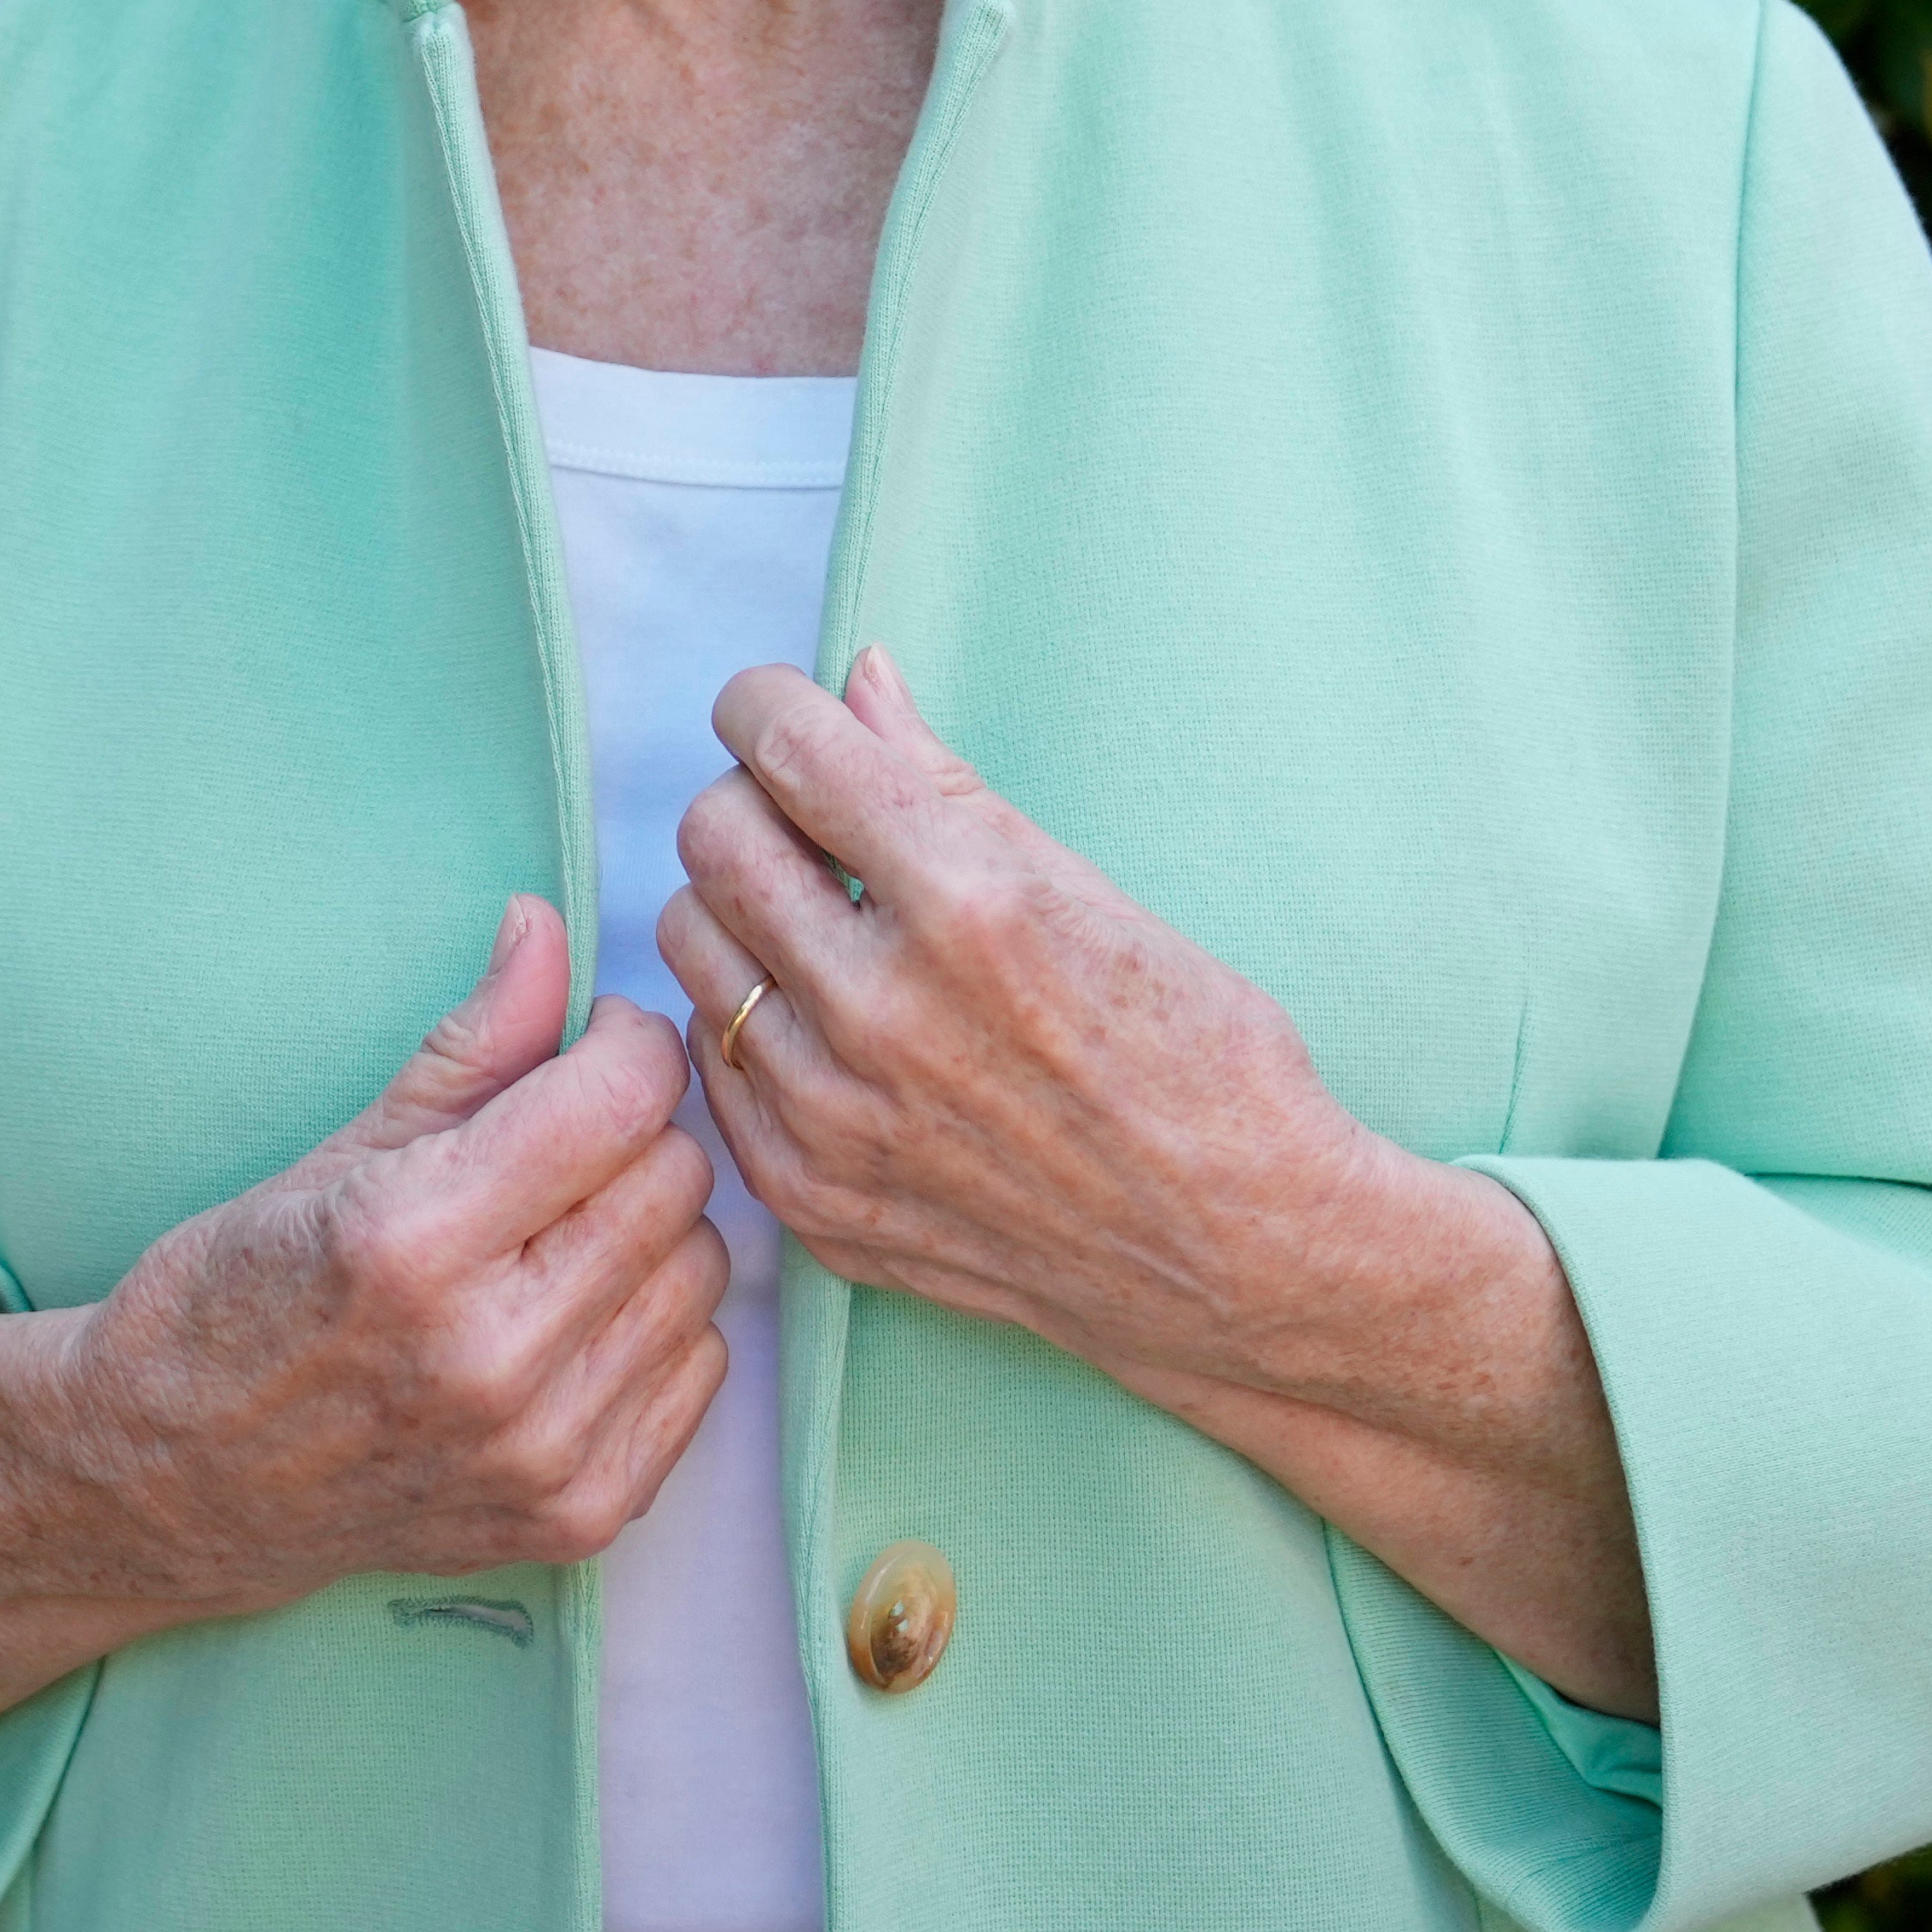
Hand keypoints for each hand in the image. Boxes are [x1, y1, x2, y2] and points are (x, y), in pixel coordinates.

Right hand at [0, 894, 729, 1735]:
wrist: (182, 1483)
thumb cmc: (242, 1297)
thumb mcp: (341, 1150)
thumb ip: (473, 1042)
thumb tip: (548, 925)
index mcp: (415, 1238)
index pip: (620, 1097)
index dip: (622, 1041)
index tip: (588, 1042)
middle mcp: (491, 1354)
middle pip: (674, 1177)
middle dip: (632, 1131)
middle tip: (563, 1139)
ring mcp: (542, 1449)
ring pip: (704, 1269)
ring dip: (652, 1231)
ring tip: (562, 1234)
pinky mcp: (580, 1516)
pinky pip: (703, 1368)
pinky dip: (658, 1327)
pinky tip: (575, 1317)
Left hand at [658, 649, 1648, 1712]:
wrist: (1239, 1254)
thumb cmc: (1198, 1058)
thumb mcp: (1089, 892)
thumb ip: (945, 782)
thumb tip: (858, 677)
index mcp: (965, 905)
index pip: (787, 749)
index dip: (764, 705)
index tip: (775, 711)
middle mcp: (881, 1011)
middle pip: (714, 836)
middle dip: (752, 800)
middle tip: (807, 819)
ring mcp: (835, 1119)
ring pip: (692, 944)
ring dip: (739, 909)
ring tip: (816, 922)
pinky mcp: (812, 1198)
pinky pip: (710, 1061)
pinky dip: (750, 1019)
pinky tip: (823, 1018)